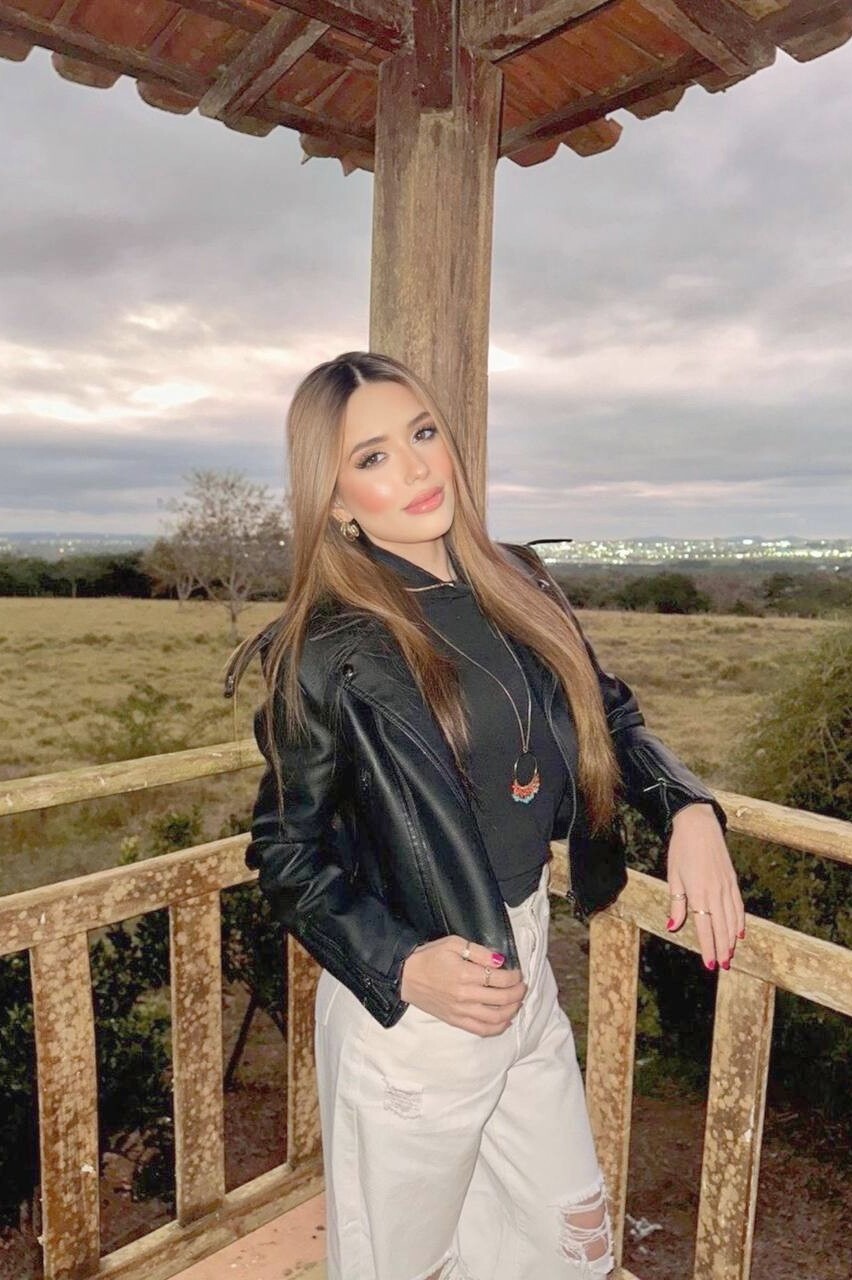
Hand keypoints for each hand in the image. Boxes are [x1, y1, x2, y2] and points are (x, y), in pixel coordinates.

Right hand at [400, 935, 527, 1035]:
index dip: (514, 976)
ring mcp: (461, 1011)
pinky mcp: (456, 1021)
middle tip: (522, 986)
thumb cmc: (429, 956)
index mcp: (465, 974)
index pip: (500, 979)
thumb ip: (479, 952)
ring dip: (512, 1010)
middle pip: (502, 999)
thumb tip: (500, 961)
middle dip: (518, 992)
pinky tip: (506, 1021)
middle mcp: (465, 996)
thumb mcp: (453, 943)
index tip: (517, 972)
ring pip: (496, 1017)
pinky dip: (498, 1028)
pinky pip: (481, 1030)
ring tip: (517, 1002)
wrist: (405, 976)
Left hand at [665, 803, 745, 970]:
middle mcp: (715, 892)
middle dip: (722, 949)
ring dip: (731, 940)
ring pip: (732, 920)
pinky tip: (739, 933)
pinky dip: (740, 922)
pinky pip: (738, 906)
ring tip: (730, 955)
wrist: (699, 825)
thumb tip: (672, 927)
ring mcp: (726, 887)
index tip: (710, 964)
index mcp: (698, 893)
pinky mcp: (733, 881)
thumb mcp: (673, 876)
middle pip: (721, 927)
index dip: (708, 947)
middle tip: (722, 966)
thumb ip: (676, 904)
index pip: (704, 927)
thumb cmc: (681, 850)